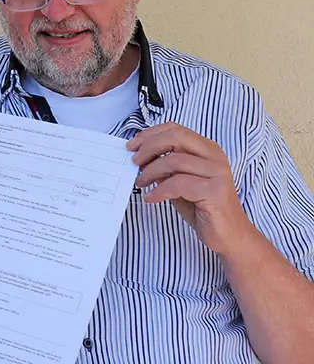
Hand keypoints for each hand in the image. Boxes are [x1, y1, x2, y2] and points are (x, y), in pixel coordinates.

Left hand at [128, 122, 252, 254]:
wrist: (230, 235)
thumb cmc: (203, 207)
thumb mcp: (179, 182)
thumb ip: (165, 167)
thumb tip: (140, 156)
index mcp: (207, 149)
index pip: (175, 129)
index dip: (150, 135)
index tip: (132, 146)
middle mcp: (215, 157)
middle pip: (176, 137)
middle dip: (149, 147)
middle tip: (134, 162)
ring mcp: (218, 173)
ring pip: (174, 160)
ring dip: (150, 172)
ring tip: (141, 183)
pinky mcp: (216, 191)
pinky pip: (179, 184)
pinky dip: (159, 190)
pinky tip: (152, 198)